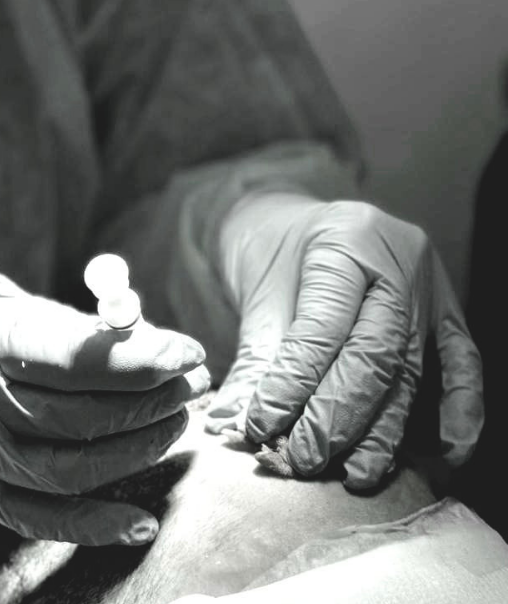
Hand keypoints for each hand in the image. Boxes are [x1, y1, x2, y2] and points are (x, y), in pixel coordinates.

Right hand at [0, 260, 208, 544]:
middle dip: (151, 399)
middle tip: (194, 377)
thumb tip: (141, 342)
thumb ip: (62, 324)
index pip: (71, 357)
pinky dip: (92, 524)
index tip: (187, 348)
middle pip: (79, 415)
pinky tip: (141, 517)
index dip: (139, 357)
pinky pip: (34, 516)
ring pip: (67, 469)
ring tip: (177, 422)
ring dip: (137, 450)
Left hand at [205, 195, 482, 488]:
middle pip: (374, 352)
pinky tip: (442, 456)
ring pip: (411, 369)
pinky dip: (458, 413)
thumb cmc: (273, 255)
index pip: (324, 326)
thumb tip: (233, 427)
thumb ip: (253, 362)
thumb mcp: (256, 296)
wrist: (294, 223)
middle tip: (303, 459)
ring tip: (351, 474)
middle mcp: (398, 259)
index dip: (294, 384)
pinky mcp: (449, 312)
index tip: (263, 426)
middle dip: (337, 415)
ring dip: (382, 430)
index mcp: (345, 238)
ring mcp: (430, 285)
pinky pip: (463, 365)